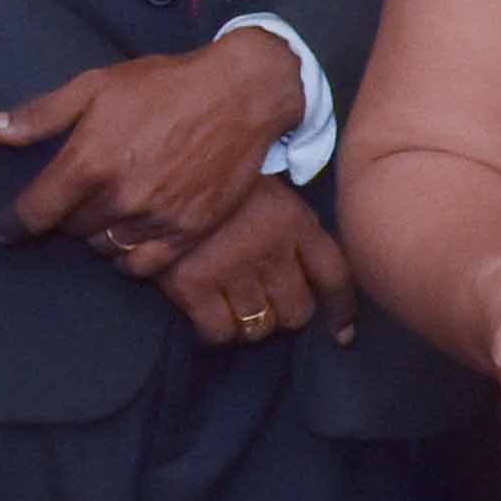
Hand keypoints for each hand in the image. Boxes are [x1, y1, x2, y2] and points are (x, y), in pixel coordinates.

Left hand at [0, 33, 302, 260]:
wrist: (239, 94)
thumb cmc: (164, 85)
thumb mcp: (95, 86)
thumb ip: (39, 114)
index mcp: (89, 162)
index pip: (35, 213)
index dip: (12, 224)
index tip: (4, 229)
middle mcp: (119, 198)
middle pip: (71, 230)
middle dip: (67, 215)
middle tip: (78, 196)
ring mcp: (155, 220)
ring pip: (104, 249)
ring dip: (98, 234)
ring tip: (108, 209)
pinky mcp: (187, 233)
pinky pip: (142, 266)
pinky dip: (129, 256)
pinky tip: (130, 235)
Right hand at [152, 176, 353, 353]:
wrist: (159, 167)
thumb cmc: (215, 179)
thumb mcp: (266, 188)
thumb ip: (292, 224)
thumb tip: (315, 272)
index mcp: (293, 219)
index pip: (334, 276)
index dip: (340, 310)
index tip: (341, 333)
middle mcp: (269, 248)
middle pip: (297, 312)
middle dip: (284, 313)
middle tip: (264, 302)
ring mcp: (231, 268)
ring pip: (259, 327)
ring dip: (249, 324)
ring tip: (234, 305)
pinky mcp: (192, 284)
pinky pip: (219, 333)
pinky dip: (216, 332)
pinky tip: (207, 315)